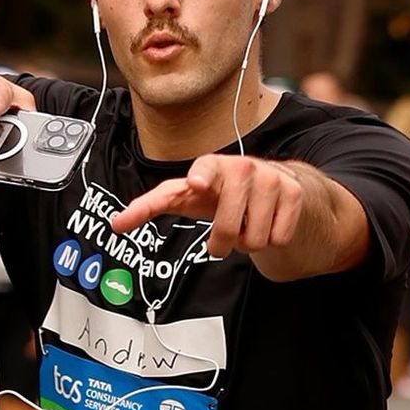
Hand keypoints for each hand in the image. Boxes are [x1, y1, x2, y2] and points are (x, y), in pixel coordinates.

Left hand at [111, 154, 304, 257]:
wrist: (275, 187)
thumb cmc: (220, 194)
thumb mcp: (188, 197)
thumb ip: (152, 207)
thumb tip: (116, 224)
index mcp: (210, 168)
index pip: (202, 170)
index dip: (200, 176)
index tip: (195, 183)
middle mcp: (241, 167)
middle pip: (227, 227)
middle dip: (224, 243)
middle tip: (225, 237)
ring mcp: (270, 177)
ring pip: (254, 238)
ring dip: (249, 241)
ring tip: (248, 224)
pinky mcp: (294, 192)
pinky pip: (278, 237)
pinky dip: (273, 238)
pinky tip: (270, 220)